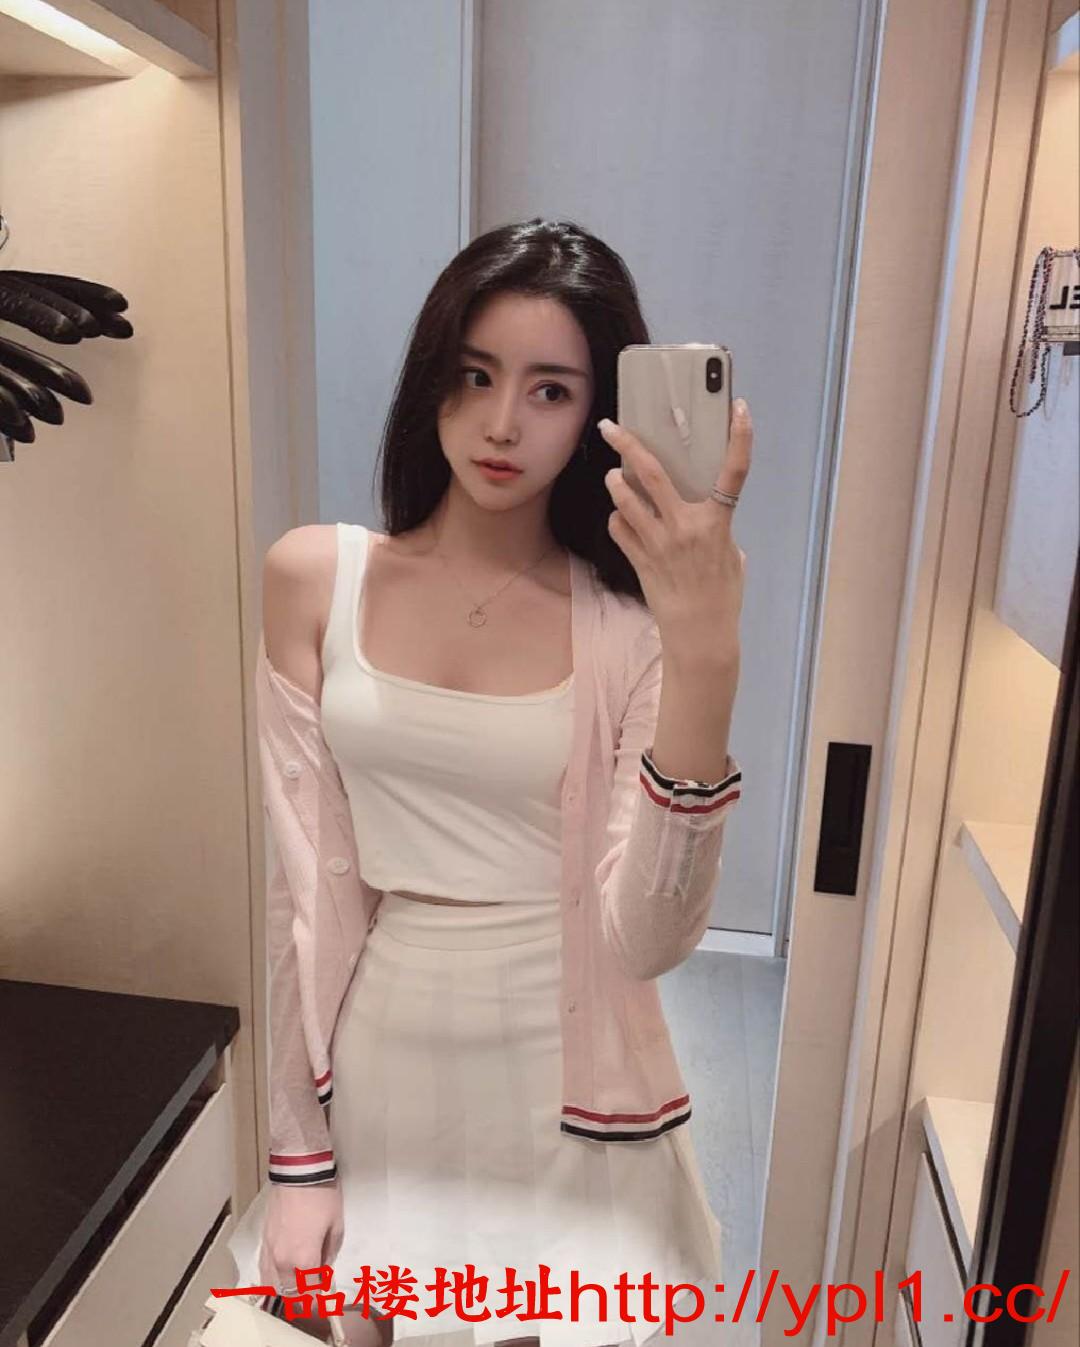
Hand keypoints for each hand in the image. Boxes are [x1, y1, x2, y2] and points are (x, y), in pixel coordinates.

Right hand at [258, 1181, 344, 1293]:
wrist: (298, 1170)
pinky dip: (273, 1277)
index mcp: (303, 1259)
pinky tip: (283, 1273)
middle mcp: (282, 1261)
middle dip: (304, 1297)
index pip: (310, 1293)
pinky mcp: (263, 1241)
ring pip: (273, 1285)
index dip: (321, 1300)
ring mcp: (269, 1251)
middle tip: (317, 1289)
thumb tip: (323, 1268)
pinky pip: (265, 1270)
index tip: (328, 1297)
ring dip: (287, 1289)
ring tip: (301, 1282)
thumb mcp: (336, 1226)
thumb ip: (329, 1254)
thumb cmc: (322, 1195)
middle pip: (290, 1293)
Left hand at [597, 398, 750, 657]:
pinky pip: (619, 529)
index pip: (735, 472)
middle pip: (650, 473)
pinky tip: (622, 520)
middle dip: (627, 444)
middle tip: (609, 427)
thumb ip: (716, 527)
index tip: (740, 408)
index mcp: (717, 523)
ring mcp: (658, 542)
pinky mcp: (639, 560)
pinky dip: (618, 520)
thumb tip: (702, 511)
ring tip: (612, 477)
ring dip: (614, 484)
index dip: (741, 438)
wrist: (700, 635)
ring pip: (624, 499)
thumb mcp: (731, 556)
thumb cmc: (722, 597)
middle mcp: (685, 527)